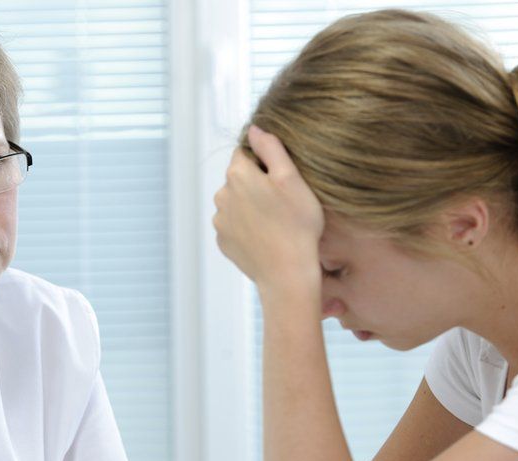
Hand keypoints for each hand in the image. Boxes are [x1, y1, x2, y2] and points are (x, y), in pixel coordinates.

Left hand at [213, 125, 324, 290]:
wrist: (287, 273)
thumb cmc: (297, 224)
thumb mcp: (292, 179)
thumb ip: (271, 148)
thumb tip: (254, 129)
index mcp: (237, 174)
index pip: (244, 153)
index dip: (264, 161)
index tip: (281, 177)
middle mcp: (221, 195)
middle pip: (239, 178)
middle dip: (257, 183)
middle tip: (283, 201)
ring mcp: (220, 220)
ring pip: (236, 202)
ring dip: (251, 205)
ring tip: (276, 221)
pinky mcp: (223, 241)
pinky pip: (234, 225)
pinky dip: (247, 227)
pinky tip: (266, 235)